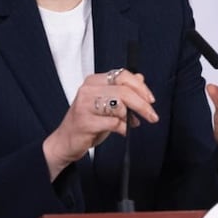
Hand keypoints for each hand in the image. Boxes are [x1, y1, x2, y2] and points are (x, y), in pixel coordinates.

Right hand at [42, 68, 157, 179]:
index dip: (140, 88)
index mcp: (93, 81)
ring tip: (130, 124)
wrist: (65, 142)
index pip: (122, 75)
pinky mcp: (85, 122)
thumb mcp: (106, 103)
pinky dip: (123, 128)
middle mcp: (88, 90)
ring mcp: (85, 105)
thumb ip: (122, 90)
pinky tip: (122, 131)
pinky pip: (113, 123)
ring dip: (130, 117)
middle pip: (124, 91)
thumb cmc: (88, 122)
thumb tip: (140, 79)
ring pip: (119, 105)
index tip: (151, 100)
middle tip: (152, 116)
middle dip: (142, 105)